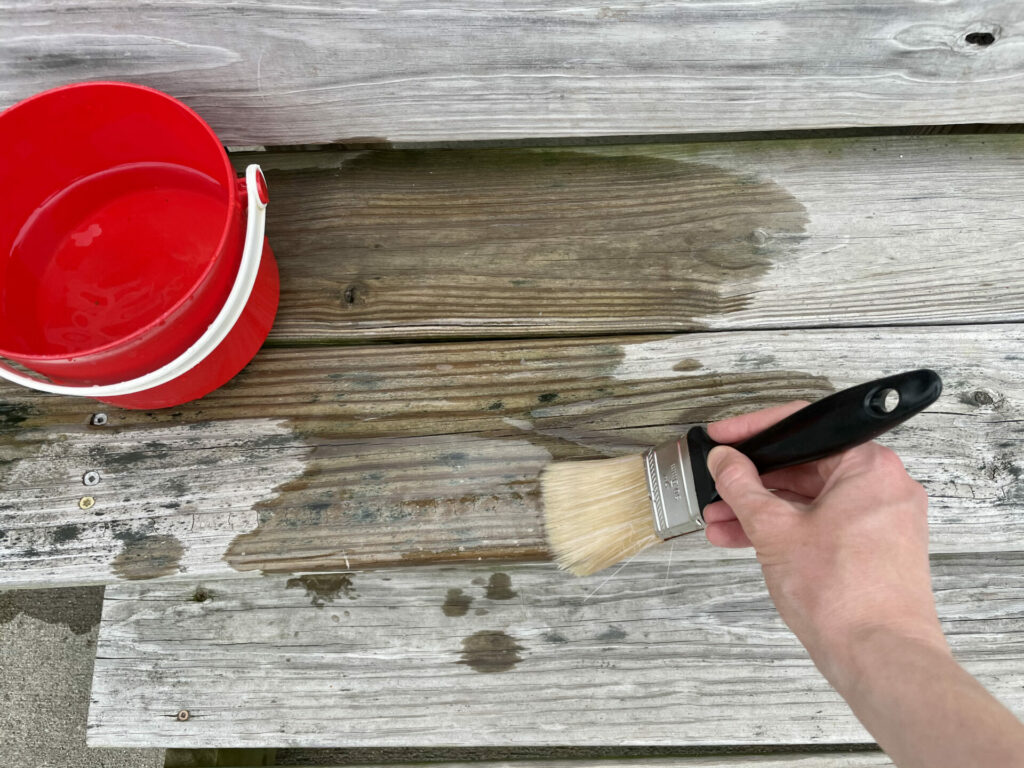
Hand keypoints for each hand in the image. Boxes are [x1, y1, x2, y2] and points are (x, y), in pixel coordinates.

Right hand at [702, 401, 948, 679]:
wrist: (880, 658)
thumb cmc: (844, 595)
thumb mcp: (774, 530)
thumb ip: (742, 487)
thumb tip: (724, 461)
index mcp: (869, 466)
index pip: (804, 428)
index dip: (754, 431)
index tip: (724, 437)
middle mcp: (883, 487)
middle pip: (805, 467)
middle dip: (752, 482)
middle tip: (716, 486)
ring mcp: (881, 521)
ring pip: (810, 501)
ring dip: (761, 510)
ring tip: (718, 522)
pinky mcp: (875, 550)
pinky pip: (822, 526)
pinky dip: (787, 531)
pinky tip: (744, 541)